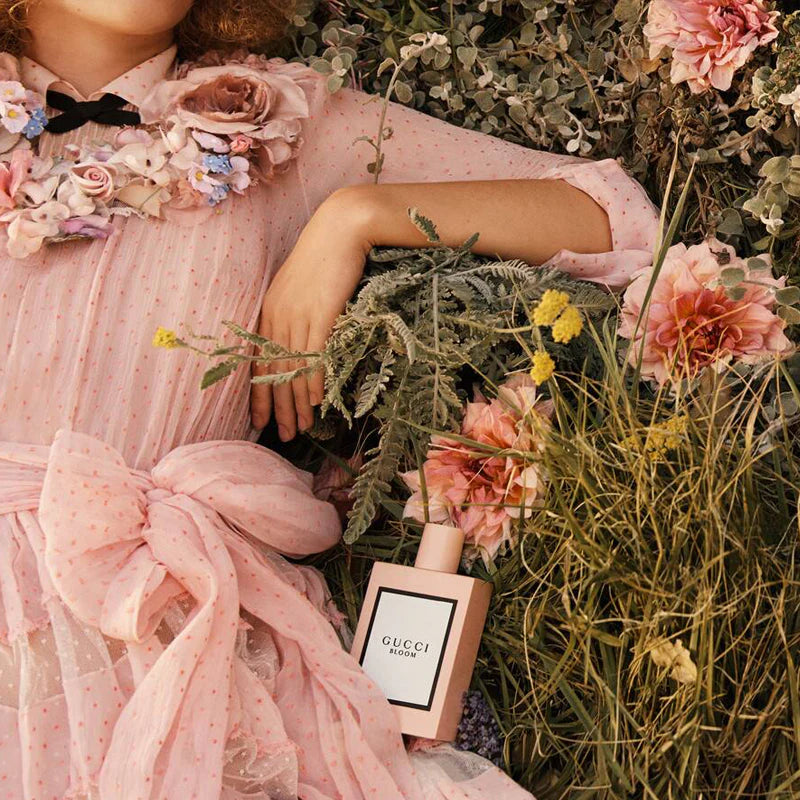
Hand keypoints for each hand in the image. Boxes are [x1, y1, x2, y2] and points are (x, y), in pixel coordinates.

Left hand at [250, 187, 375, 438]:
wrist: (341, 227)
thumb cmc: (324, 255)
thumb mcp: (300, 286)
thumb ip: (295, 313)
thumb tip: (301, 342)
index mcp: (269, 311)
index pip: (258, 362)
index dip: (258, 394)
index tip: (259, 420)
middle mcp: (279, 316)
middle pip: (275, 372)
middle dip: (278, 408)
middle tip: (283, 436)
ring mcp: (299, 315)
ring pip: (293, 369)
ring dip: (296, 403)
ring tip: (301, 428)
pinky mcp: (322, 313)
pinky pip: (314, 354)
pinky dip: (313, 380)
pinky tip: (315, 401)